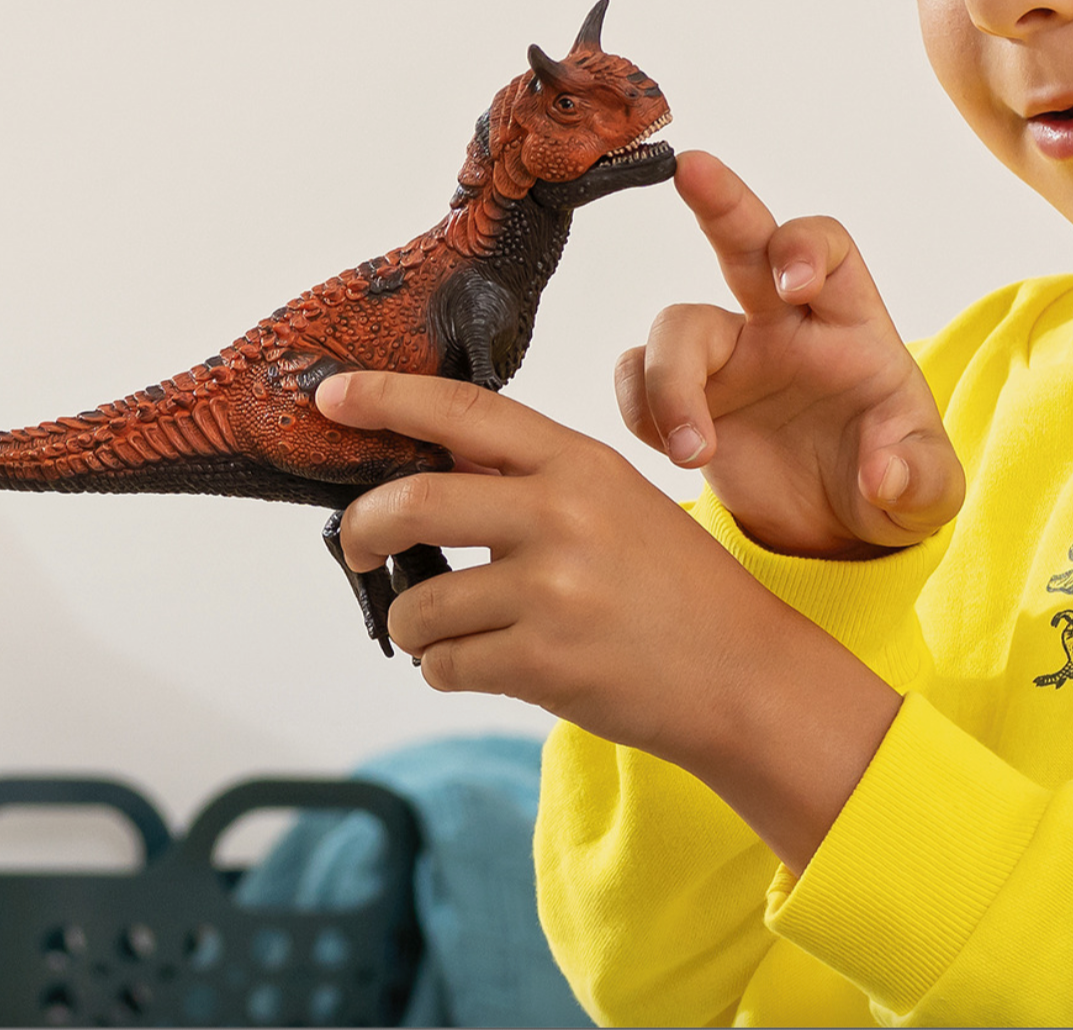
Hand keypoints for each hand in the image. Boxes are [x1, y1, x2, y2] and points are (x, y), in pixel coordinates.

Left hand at [315, 368, 899, 871]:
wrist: (743, 676)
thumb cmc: (671, 586)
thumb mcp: (614, 501)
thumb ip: (529, 479)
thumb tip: (421, 469)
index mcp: (578, 462)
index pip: (461, 412)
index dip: (385, 399)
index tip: (329, 396)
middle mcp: (562, 514)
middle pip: (411, 504)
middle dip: (360, 530)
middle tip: (356, 547)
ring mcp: (553, 589)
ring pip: (419, 603)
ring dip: (413, 625)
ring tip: (448, 631)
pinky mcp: (544, 661)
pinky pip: (444, 665)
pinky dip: (445, 669)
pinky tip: (486, 665)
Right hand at [616, 151, 963, 556]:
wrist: (833, 535)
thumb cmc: (889, 485)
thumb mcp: (927, 495)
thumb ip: (918, 479)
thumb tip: (883, 473)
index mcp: (849, 321)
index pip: (828, 247)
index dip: (806, 248)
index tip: (792, 287)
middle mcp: (781, 323)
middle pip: (744, 237)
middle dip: (719, 199)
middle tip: (690, 168)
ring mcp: (727, 358)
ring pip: (675, 324)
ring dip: (670, 383)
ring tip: (694, 452)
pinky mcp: (684, 397)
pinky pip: (637, 376)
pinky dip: (640, 408)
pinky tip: (675, 451)